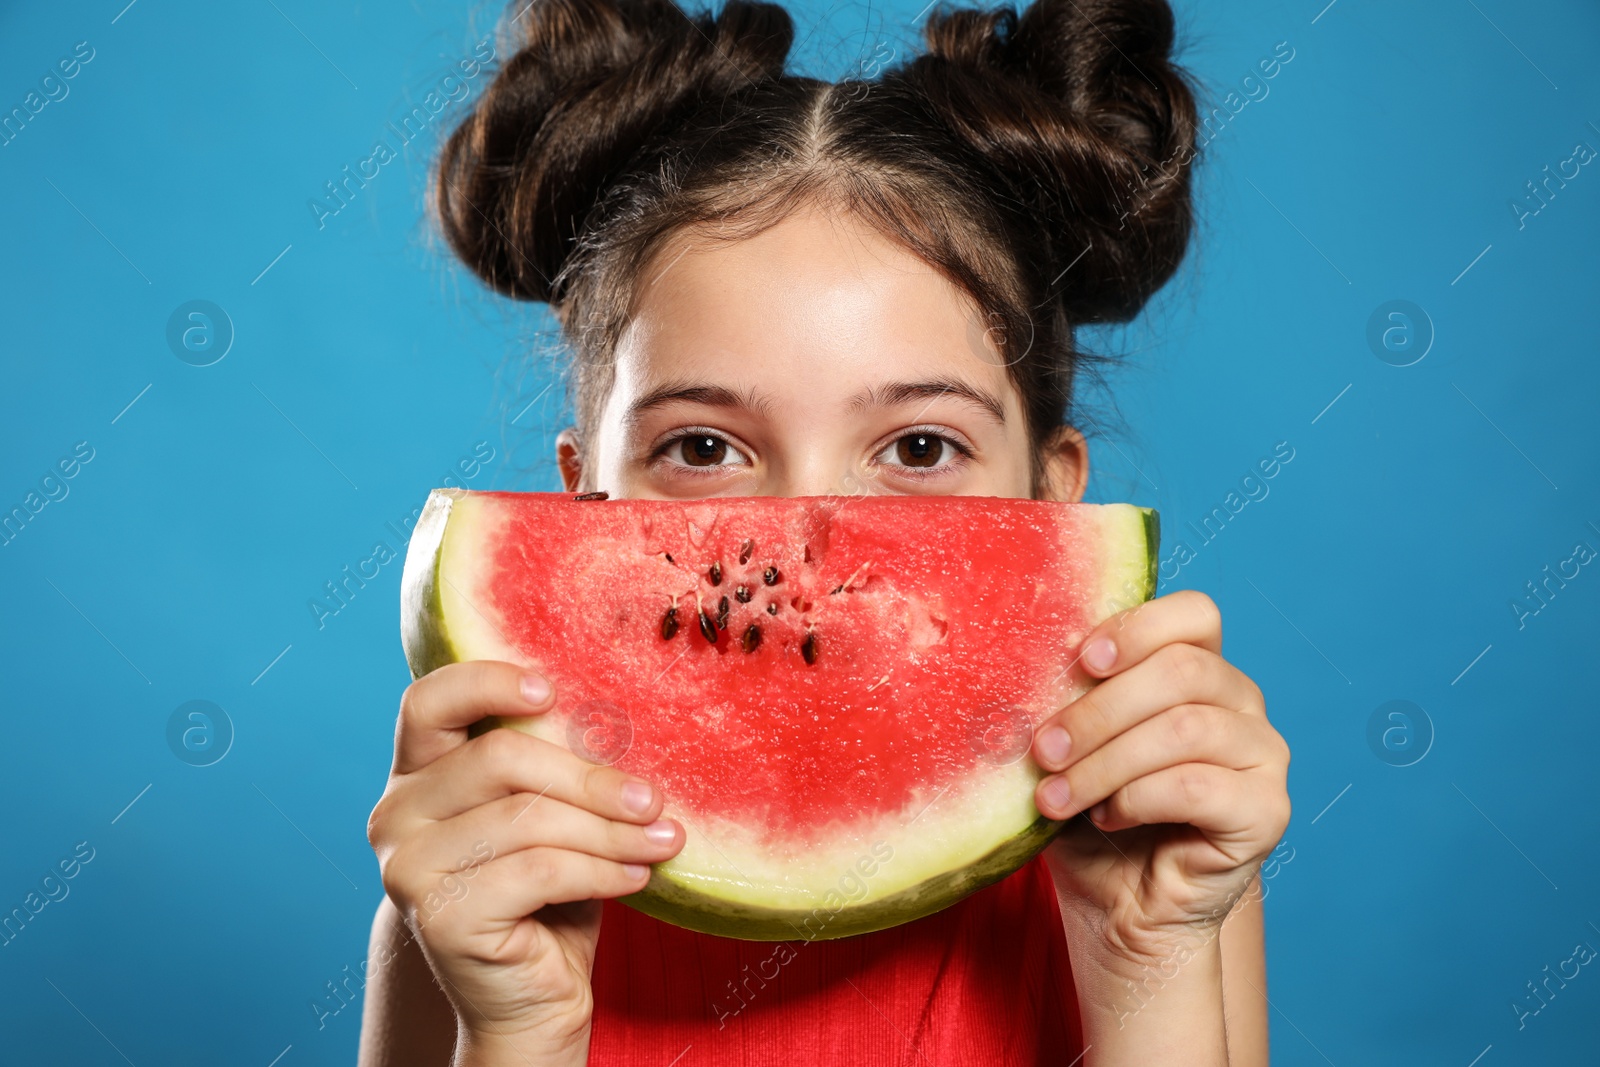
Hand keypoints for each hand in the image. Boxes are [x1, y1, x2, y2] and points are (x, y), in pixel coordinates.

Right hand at [365, 661, 683, 1062]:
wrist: (531, 1000)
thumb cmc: (546, 895)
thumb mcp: (548, 815)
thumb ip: (555, 768)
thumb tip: (620, 724)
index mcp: (417, 775)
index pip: (429, 702)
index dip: (486, 683)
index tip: (550, 690)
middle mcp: (397, 815)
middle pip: (498, 759)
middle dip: (589, 778)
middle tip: (653, 798)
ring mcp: (409, 868)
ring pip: (528, 819)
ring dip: (610, 831)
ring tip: (662, 840)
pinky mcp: (440, 917)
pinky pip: (539, 871)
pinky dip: (600, 871)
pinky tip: (636, 877)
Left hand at [1029, 590, 1290, 966]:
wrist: (1118, 906)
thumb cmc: (1091, 814)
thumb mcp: (1071, 746)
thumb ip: (1067, 699)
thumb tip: (1025, 664)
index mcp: (1200, 667)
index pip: (1195, 614)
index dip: (1137, 628)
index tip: (1081, 660)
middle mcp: (1241, 702)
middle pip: (1182, 671)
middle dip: (1098, 711)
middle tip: (1042, 751)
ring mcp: (1263, 755)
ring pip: (1184, 728)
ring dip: (1104, 763)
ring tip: (1054, 797)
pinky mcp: (1267, 811)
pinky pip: (1197, 786)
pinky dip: (1136, 800)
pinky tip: (1106, 818)